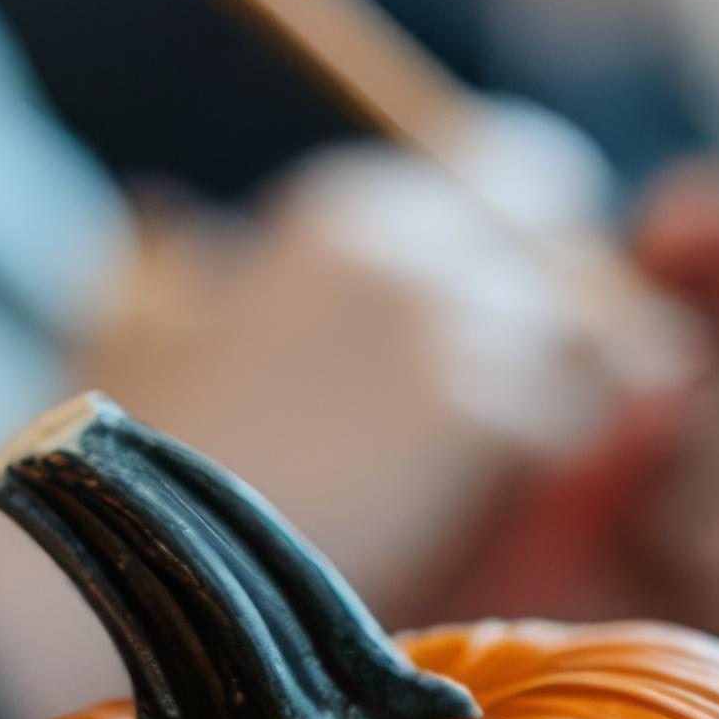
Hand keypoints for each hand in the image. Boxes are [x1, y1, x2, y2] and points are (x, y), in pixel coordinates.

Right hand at [75, 131, 690, 616]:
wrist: (130, 542)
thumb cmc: (124, 454)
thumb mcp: (142, 321)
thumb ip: (184, 266)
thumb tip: (164, 215)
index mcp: (349, 209)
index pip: (520, 175)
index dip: (539, 247)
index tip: (531, 309)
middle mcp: (416, 245)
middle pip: (575, 264)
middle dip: (576, 332)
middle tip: (539, 410)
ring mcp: (455, 326)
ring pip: (594, 347)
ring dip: (570, 407)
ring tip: (510, 478)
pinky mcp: (480, 417)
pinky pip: (575, 433)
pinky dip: (550, 478)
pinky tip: (487, 520)